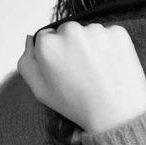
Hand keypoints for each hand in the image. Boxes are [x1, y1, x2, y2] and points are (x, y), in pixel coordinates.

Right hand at [17, 21, 145, 132]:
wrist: (116, 114)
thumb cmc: (78, 104)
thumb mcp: (40, 90)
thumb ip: (27, 62)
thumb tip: (30, 38)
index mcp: (47, 44)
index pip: (46, 37)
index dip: (55, 55)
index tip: (65, 69)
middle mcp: (70, 31)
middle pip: (67, 31)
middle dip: (72, 46)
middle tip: (82, 72)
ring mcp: (96, 30)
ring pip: (89, 32)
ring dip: (91, 46)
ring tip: (97, 72)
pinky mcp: (118, 32)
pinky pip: (110, 34)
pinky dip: (110, 47)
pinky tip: (110, 66)